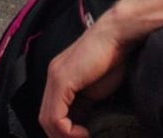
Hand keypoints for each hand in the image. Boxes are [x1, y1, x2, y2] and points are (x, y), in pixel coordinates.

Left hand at [39, 19, 127, 137]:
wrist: (116, 36)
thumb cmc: (112, 59)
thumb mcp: (95, 90)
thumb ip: (85, 107)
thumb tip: (84, 128)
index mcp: (60, 78)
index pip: (51, 114)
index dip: (64, 133)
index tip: (82, 137)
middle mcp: (53, 76)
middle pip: (46, 120)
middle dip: (61, 137)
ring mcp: (55, 77)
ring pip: (48, 120)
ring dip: (64, 137)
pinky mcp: (62, 80)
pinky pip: (55, 116)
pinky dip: (67, 131)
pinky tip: (84, 132)